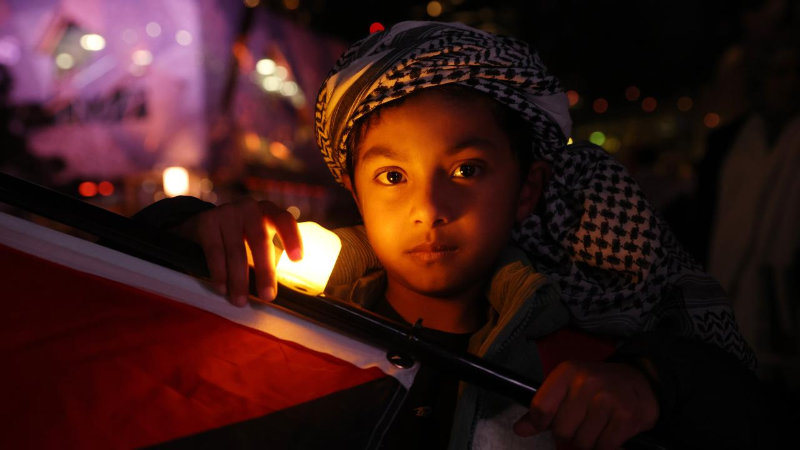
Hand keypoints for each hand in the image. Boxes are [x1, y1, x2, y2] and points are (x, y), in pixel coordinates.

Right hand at [176, 198, 301, 305]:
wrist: (203, 224)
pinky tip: (222, 288)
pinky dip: (219, 274)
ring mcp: (227, 213)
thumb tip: (276, 290)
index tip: (297, 259)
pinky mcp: (207, 222)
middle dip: (265, 271)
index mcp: (268, 211)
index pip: (284, 221)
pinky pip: (215, 252)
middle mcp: (249, 208)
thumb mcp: (258, 239)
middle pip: (260, 240)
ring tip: (240, 301)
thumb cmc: (241, 237)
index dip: (292, 238)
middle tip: (268, 296)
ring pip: (236, 251)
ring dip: (239, 280)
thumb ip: (269, 255)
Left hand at [513, 360, 658, 449]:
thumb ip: (543, 409)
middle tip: (582, 424)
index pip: (541, 408)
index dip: (540, 424)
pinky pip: (604, 447)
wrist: (640, 380)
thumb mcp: (567, 388)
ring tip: (597, 427)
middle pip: (562, 431)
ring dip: (589, 442)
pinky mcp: (627, 416)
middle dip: (570, 435)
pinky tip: (610, 432)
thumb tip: (520, 430)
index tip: (548, 425)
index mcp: (567, 372)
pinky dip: (605, 447)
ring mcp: (608, 398)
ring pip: (583, 442)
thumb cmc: (598, 387)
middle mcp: (587, 382)